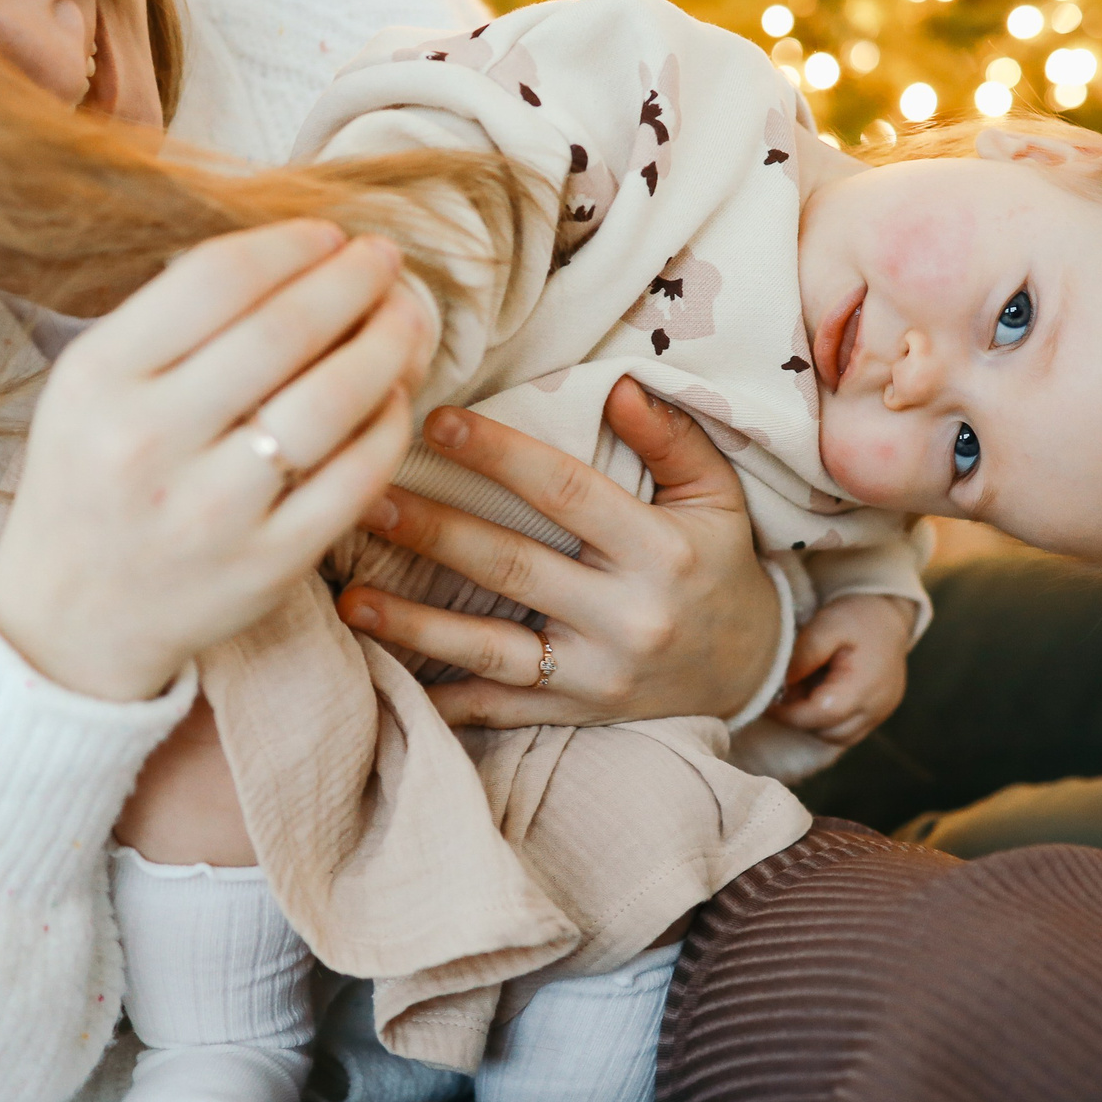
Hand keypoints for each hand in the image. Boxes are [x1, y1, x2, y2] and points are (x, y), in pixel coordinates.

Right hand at [0, 219, 429, 702]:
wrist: (68, 619)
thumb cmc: (95, 476)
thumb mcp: (94, 384)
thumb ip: (175, 318)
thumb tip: (299, 252)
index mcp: (99, 378)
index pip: (217, 279)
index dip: (291, 245)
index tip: (329, 234)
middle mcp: (148, 441)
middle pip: (283, 332)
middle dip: (352, 281)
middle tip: (385, 258)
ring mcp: (210, 511)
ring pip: (332, 402)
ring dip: (388, 344)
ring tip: (407, 316)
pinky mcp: (266, 564)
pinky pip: (356, 478)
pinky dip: (388, 424)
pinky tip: (396, 395)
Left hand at [336, 377, 781, 727]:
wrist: (750, 670)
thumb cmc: (716, 564)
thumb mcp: (716, 495)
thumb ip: (672, 438)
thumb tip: (618, 385)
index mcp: (659, 551)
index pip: (566, 492)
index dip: (498, 455)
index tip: (437, 422)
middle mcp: (627, 618)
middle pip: (513, 567)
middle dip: (435, 532)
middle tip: (368, 500)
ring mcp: (598, 676)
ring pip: (491, 649)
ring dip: (414, 624)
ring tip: (350, 599)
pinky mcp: (576, 716)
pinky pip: (498, 711)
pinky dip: (440, 699)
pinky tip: (381, 676)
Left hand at [766, 594, 915, 747]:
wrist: (889, 615)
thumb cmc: (857, 617)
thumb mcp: (827, 624)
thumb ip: (804, 654)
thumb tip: (779, 683)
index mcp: (865, 685)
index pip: (821, 714)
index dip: (789, 713)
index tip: (766, 700)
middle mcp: (877, 707)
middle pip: (828, 732)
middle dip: (799, 718)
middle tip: (780, 693)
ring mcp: (880, 714)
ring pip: (836, 736)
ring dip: (812, 721)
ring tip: (802, 690)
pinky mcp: (878, 714)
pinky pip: (847, 730)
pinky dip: (827, 719)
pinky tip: (818, 694)